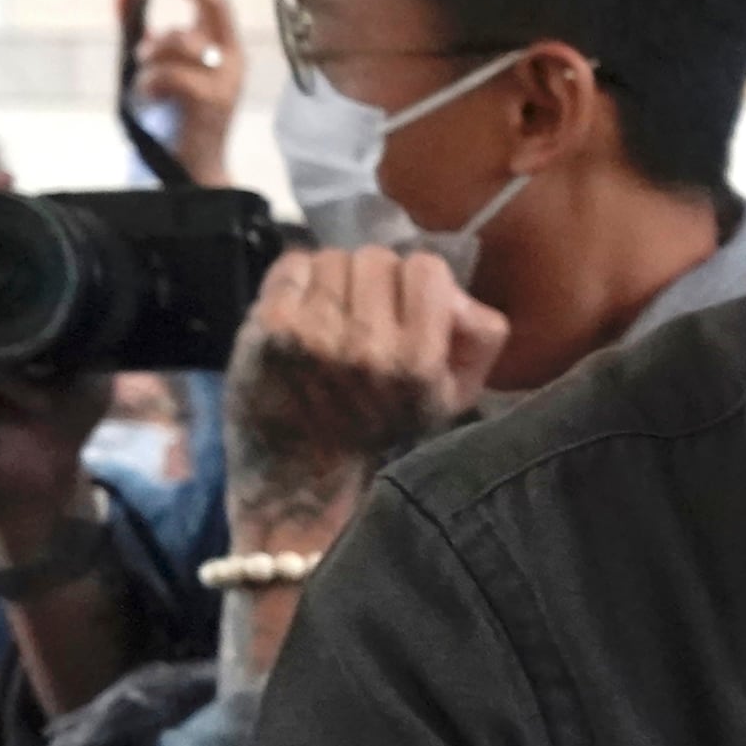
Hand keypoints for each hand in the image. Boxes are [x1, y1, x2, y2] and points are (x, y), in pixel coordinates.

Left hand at [128, 0, 244, 187]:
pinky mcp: (214, 101)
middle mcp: (231, 55)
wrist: (189, 168)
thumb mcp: (154, 65)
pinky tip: (146, 97)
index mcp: (221, 44)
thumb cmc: (173, 116)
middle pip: (214, 0)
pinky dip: (150, 82)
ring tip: (141, 74)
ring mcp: (226, 78)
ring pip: (182, 40)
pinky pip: (173, 74)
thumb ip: (140, 30)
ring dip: (151, 52)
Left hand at [224, 246, 508, 545]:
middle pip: (377, 259)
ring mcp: (313, 334)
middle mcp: (368, 345)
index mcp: (419, 362)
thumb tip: (460, 293)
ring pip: (332, 258)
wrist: (298, 487)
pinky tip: (299, 315)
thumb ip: (478, 339)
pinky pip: (291, 266)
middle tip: (362, 314)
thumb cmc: (378, 439)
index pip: (427, 270)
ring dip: (333, 280)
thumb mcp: (451, 400)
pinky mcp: (268, 330)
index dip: (416, 283)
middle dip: (372, 282)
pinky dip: (296, 282)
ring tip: (328, 317)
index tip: (403, 308)